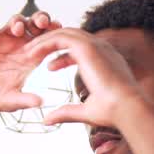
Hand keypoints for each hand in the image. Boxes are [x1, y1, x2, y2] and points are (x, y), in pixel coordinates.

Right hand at [0, 12, 61, 112]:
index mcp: (29, 59)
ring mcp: (1, 41)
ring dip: (18, 21)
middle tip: (42, 22)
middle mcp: (17, 47)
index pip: (46, 41)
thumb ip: (24, 100)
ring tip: (18, 29)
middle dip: (40, 19)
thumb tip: (41, 103)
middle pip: (34, 25)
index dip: (53, 33)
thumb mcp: (9, 101)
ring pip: (14, 21)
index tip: (58, 31)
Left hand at [20, 28, 149, 128]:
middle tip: (32, 55)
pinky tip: (32, 53)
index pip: (81, 51)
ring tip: (27, 52)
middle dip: (50, 44)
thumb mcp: (85, 112)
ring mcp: (95, 45)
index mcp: (105, 61)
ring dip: (44, 41)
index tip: (48, 67)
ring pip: (64, 34)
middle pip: (71, 37)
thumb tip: (47, 120)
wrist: (126, 108)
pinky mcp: (88, 47)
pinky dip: (45, 43)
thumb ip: (66, 113)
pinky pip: (60, 38)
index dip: (63, 57)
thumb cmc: (112, 112)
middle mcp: (102, 49)